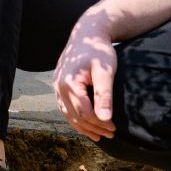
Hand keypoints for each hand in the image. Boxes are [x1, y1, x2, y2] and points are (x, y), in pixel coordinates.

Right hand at [53, 9, 117, 141]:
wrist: (86, 35)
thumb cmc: (98, 51)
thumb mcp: (105, 71)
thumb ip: (104, 95)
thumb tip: (105, 119)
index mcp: (70, 83)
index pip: (84, 112)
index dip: (99, 123)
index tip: (114, 128)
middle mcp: (59, 86)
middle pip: (75, 115)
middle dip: (93, 127)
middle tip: (111, 134)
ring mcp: (56, 86)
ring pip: (68, 114)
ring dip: (83, 127)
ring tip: (99, 135)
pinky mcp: (58, 85)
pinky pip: (64, 107)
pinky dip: (74, 119)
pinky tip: (85, 125)